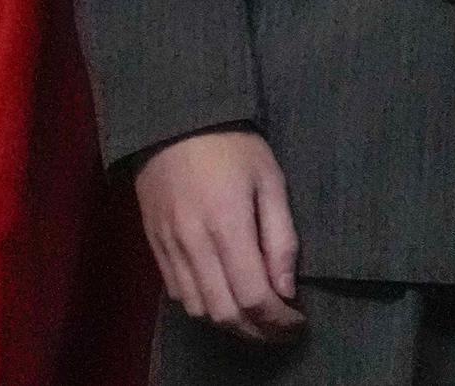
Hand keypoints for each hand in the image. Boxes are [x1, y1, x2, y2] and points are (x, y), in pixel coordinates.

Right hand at [133, 128, 305, 341]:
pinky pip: (178, 295)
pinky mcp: (154, 247)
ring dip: (231, 325)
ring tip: (257, 320)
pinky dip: (204, 307)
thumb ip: (281, 237)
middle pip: (226, 314)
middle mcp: (194, 244)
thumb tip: (286, 290)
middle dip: (259, 332)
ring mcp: (170, 248)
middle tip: (282, 330)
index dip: (278, 320)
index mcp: (227, 225)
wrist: (173, 121)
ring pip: (199, 311)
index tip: (299, 322)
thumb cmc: (232, 144)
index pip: (253, 297)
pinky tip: (224, 298)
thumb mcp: (270, 179)